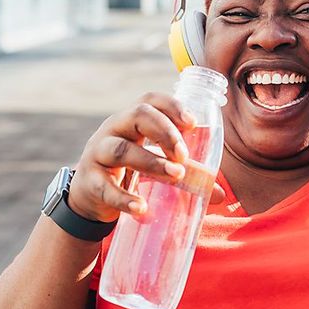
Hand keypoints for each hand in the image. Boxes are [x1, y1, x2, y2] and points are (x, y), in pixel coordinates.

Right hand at [68, 93, 225, 222]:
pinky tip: (142, 208)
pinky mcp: (89, 182)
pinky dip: (125, 199)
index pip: (150, 100)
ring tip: (175, 176)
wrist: (89, 197)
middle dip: (164, 131)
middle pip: (136, 115)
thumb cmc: (128, 173)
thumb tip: (219, 194)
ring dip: (151, 161)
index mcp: (132, 121)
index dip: (171, 106)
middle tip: (184, 155)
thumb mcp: (154, 166)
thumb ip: (186, 175)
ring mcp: (97, 154)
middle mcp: (113, 130)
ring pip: (120, 149)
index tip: (193, 123)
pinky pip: (105, 188)